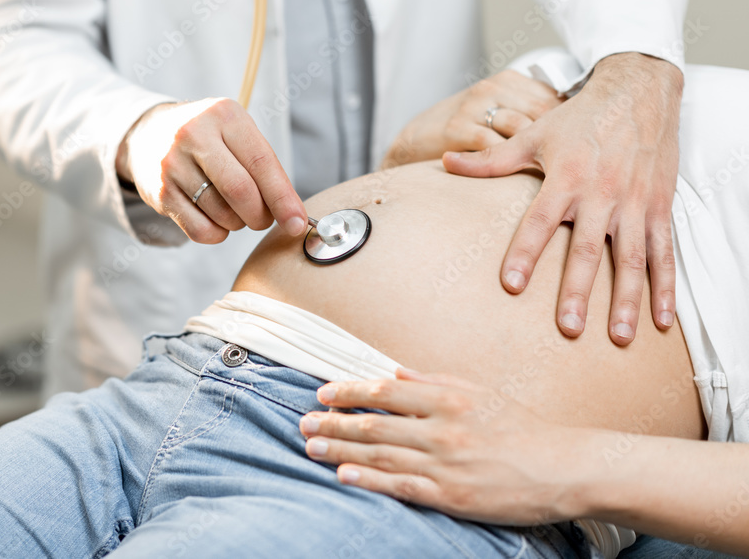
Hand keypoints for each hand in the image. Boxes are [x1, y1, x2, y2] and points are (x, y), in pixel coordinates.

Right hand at [116, 98, 307, 243]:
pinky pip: (200, 231)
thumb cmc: (207, 138)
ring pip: (222, 215)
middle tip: (263, 219)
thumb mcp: (235, 133)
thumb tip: (293, 215)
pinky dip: (217, 234)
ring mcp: (173, 164)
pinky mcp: (160, 192)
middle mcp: (194, 135)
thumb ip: (265, 167)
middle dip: (261, 216)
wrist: (148, 134)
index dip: (284, 198)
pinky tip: (215, 219)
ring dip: (238, 223)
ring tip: (234, 210)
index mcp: (224, 115)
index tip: (298, 223)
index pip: (262, 163)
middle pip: (241, 192)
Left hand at [299, 368, 591, 525]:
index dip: (349, 391)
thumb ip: (434, 381)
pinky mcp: (451, 495)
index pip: (385, 391)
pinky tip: (344, 475)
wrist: (564, 468)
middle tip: (303, 422)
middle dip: (333, 422)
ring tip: (311, 446)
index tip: (323, 393)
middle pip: (375, 423)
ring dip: (340, 448)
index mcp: (448, 398)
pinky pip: (401, 486)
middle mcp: (442, 428)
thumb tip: (395, 372)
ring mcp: (445, 463)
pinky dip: (369, 479)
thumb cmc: (524, 428)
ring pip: (380, 453)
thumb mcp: (480, 392)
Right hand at [382, 71, 561, 168]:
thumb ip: (529, 117)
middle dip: (561, 143)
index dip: (573, 126)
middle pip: (542, 113)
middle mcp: (494, 87)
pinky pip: (491, 147)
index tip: (587, 150)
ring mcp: (474, 105)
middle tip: (577, 170)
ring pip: (520, 129)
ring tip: (556, 180)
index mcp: (510, 81)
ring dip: (539, 157)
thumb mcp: (498, 115)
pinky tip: (520, 180)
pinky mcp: (456, 126)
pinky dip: (508, 165)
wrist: (416, 138)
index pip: (553, 99)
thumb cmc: (465, 131)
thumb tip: (577, 140)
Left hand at [443, 53, 682, 343]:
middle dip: (577, 291)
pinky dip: (666, 287)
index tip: (511, 285)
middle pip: (587, 249)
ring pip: (631, 259)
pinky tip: (662, 321)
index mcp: (565, 178)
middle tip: (568, 328)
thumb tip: (445, 162)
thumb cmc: (579, 117)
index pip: (539, 221)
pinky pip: (664, 252)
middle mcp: (600, 194)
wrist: (638, 92)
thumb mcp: (533, 135)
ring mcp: (634, 203)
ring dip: (627, 299)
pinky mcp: (660, 208)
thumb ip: (490, 159)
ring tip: (618, 337)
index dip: (524, 252)